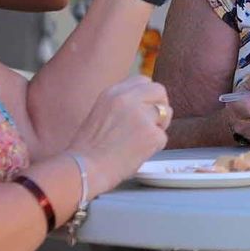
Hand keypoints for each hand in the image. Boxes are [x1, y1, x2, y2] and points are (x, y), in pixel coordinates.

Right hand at [66, 76, 170, 196]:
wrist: (83, 169)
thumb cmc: (87, 151)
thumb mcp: (100, 114)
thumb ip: (120, 106)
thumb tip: (143, 107)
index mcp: (112, 92)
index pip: (142, 81)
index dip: (148, 95)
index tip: (146, 107)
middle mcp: (128, 99)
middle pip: (159, 90)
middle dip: (161, 105)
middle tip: (154, 123)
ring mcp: (142, 115)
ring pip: (165, 113)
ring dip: (158, 127)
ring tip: (140, 142)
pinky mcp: (152, 134)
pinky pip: (162, 137)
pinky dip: (154, 147)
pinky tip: (137, 154)